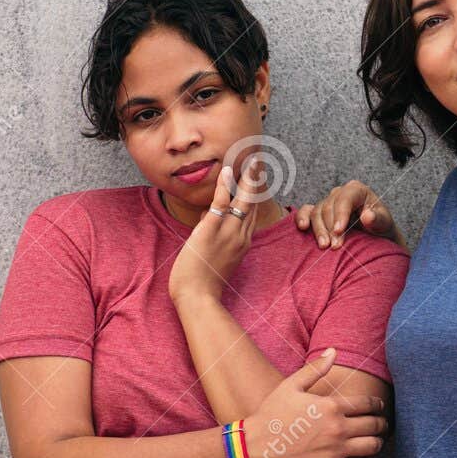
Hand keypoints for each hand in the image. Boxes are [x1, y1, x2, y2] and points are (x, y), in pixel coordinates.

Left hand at [168, 157, 270, 306]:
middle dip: (256, 181)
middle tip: (258, 162)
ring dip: (248, 178)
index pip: (250, 214)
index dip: (254, 195)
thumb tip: (207, 214)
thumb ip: (213, 233)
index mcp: (242, 244)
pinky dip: (226, 185)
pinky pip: (222, 202)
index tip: (256, 179)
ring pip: (243, 200)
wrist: (197, 297)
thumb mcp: (213, 254)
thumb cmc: (202, 282)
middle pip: (252, 204)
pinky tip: (227, 171)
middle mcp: (240, 236)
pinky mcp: (212, 230)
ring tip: (252, 160)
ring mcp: (228, 233)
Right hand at [241, 348, 385, 457]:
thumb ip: (315, 369)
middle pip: (374, 425)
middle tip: (381, 425)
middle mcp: (337, 428)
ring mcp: (335, 450)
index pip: (368, 404)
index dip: (378, 405)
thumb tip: (333, 351)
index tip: (379, 407)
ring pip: (372, 446)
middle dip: (381, 423)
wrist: (254, 446)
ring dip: (376, 443)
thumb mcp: (290, 386)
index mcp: (331, 405)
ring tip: (373, 442)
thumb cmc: (270, 415)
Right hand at [293, 179, 405, 250]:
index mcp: (356, 190)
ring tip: (324, 246)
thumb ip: (378, 219)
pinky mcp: (318, 212)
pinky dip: (302, 218)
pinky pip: (306, 211)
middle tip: (335, 246)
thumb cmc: (379, 227)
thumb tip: (367, 216)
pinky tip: (303, 227)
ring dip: (319, 230)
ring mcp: (328, 202)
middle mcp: (340, 193)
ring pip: (317, 212)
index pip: (345, 199)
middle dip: (330, 228)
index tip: (339, 231)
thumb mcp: (384, 223)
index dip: (340, 215)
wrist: (374, 236)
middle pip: (328, 207)